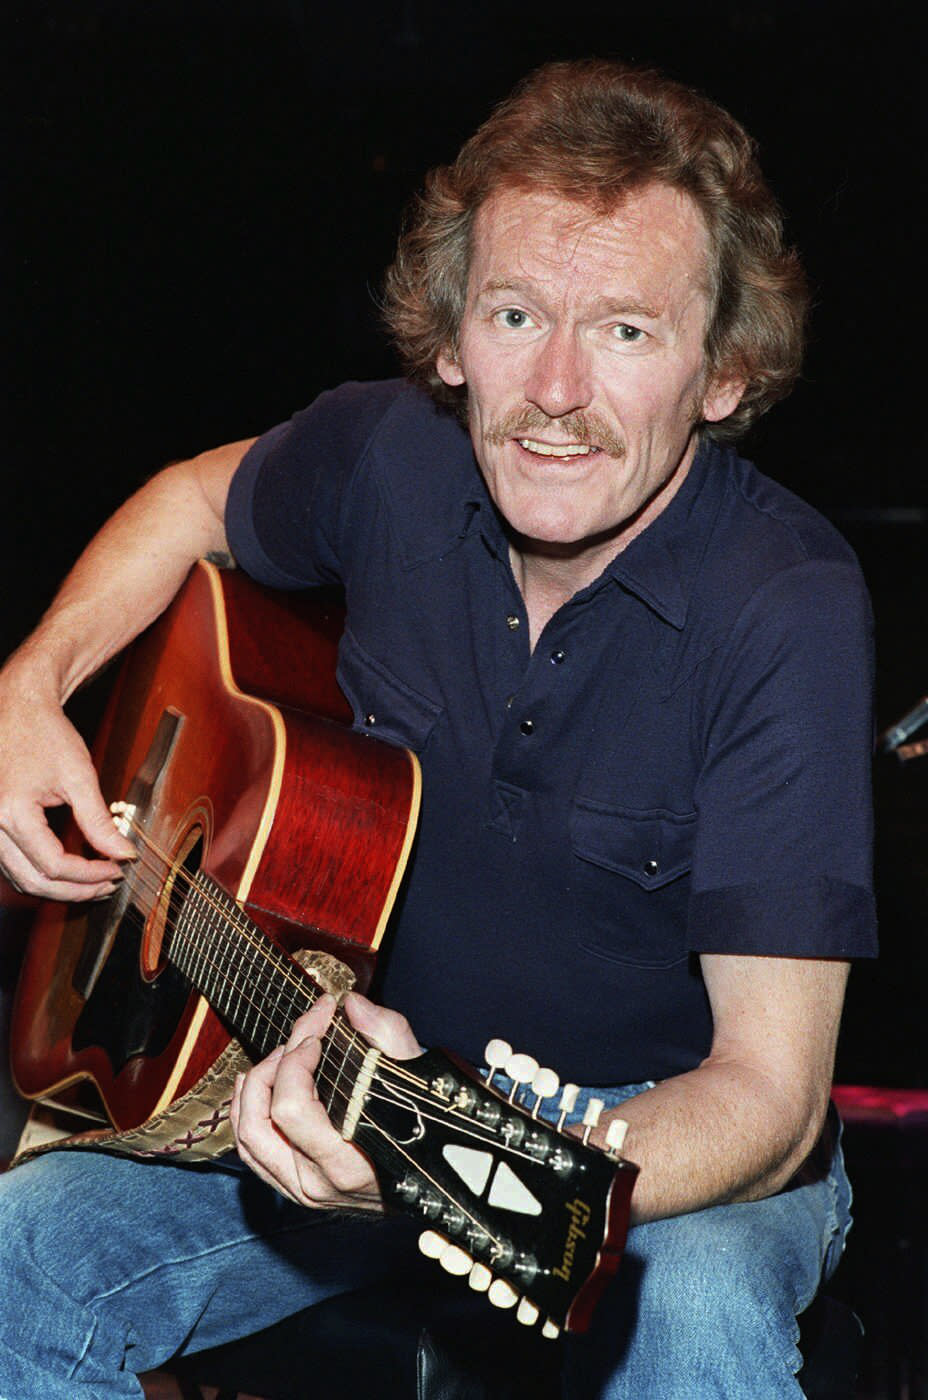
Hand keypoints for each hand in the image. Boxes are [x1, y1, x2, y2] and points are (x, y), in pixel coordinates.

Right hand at [0, 670, 134, 900]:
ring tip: (95, 881)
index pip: (53, 865)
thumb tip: (123, 853)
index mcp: (11, 812)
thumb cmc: (44, 733)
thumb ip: (99, 820)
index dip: (90, 874)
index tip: (119, 869)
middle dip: (75, 890)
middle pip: (33, 881)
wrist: (17, 707)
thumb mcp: (79, 776)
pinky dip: (41, 872)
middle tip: (109, 885)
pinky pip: (13, 864)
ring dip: (58, 886)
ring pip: (20, 878)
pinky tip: (71, 870)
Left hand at [231, 991, 419, 1208]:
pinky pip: (252, 1153)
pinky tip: (258, 1085)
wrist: (439, 1179)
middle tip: (300, 1039)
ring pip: (248, 1139)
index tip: (319, 1028)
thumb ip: (389, 1035)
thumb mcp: (420, 1077)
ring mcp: (304, 1191)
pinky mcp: (295, 1190)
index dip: (296, 1059)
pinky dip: (247, 1115)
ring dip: (254, 1090)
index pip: (292, 1108)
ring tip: (278, 1057)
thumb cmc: (430, 1127)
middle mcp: (320, 1184)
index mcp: (350, 1162)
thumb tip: (353, 1005)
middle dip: (272, 1067)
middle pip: (261, 1121)